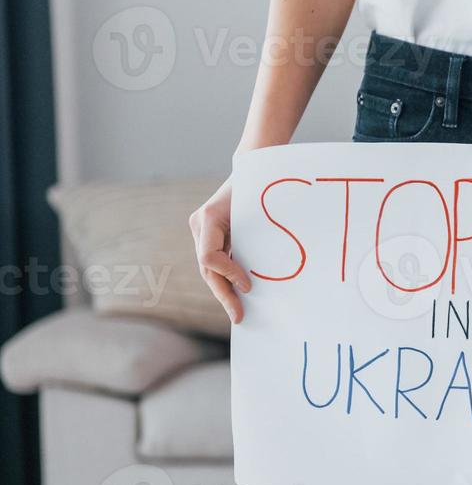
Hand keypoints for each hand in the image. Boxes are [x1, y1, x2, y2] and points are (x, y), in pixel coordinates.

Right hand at [189, 178, 251, 323]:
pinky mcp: (210, 235)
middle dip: (224, 294)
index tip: (248, 286)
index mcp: (208, 218)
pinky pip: (216, 262)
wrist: (253, 168)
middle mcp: (199, 225)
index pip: (209, 257)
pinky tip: (238, 295)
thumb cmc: (258, 187)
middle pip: (207, 269)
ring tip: (238, 311)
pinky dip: (226, 278)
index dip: (228, 274)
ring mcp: (202, 231)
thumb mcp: (257, 209)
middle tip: (238, 316)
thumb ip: (253, 237)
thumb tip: (255, 275)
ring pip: (209, 269)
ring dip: (224, 290)